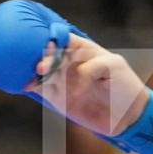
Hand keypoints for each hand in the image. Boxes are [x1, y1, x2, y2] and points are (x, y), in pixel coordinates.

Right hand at [30, 34, 149, 136]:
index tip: (50, 42)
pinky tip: (26, 84)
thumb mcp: (113, 66)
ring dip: (35, 71)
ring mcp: (61, 79)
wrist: (126, 115)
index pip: (63, 39)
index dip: (54, 38)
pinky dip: (32, 85)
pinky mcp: (56, 97)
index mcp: (82, 49)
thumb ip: (92, 66)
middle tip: (41, 65)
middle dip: (43, 56)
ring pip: (42, 71)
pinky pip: (40, 88)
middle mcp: (68, 62)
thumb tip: (74, 74)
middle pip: (49, 54)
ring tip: (34, 73)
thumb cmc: (123, 84)